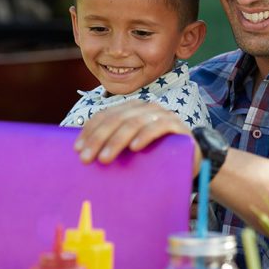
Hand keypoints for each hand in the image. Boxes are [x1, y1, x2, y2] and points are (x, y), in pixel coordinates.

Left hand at [74, 100, 200, 166]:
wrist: (191, 160)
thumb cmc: (156, 155)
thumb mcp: (131, 148)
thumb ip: (113, 144)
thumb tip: (83, 152)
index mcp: (131, 110)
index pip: (105, 115)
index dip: (89, 130)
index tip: (77, 148)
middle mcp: (145, 108)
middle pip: (116, 119)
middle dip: (98, 138)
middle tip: (86, 158)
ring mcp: (162, 115)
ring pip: (134, 122)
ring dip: (117, 141)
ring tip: (105, 159)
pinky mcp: (177, 126)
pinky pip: (158, 127)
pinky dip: (145, 136)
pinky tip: (134, 147)